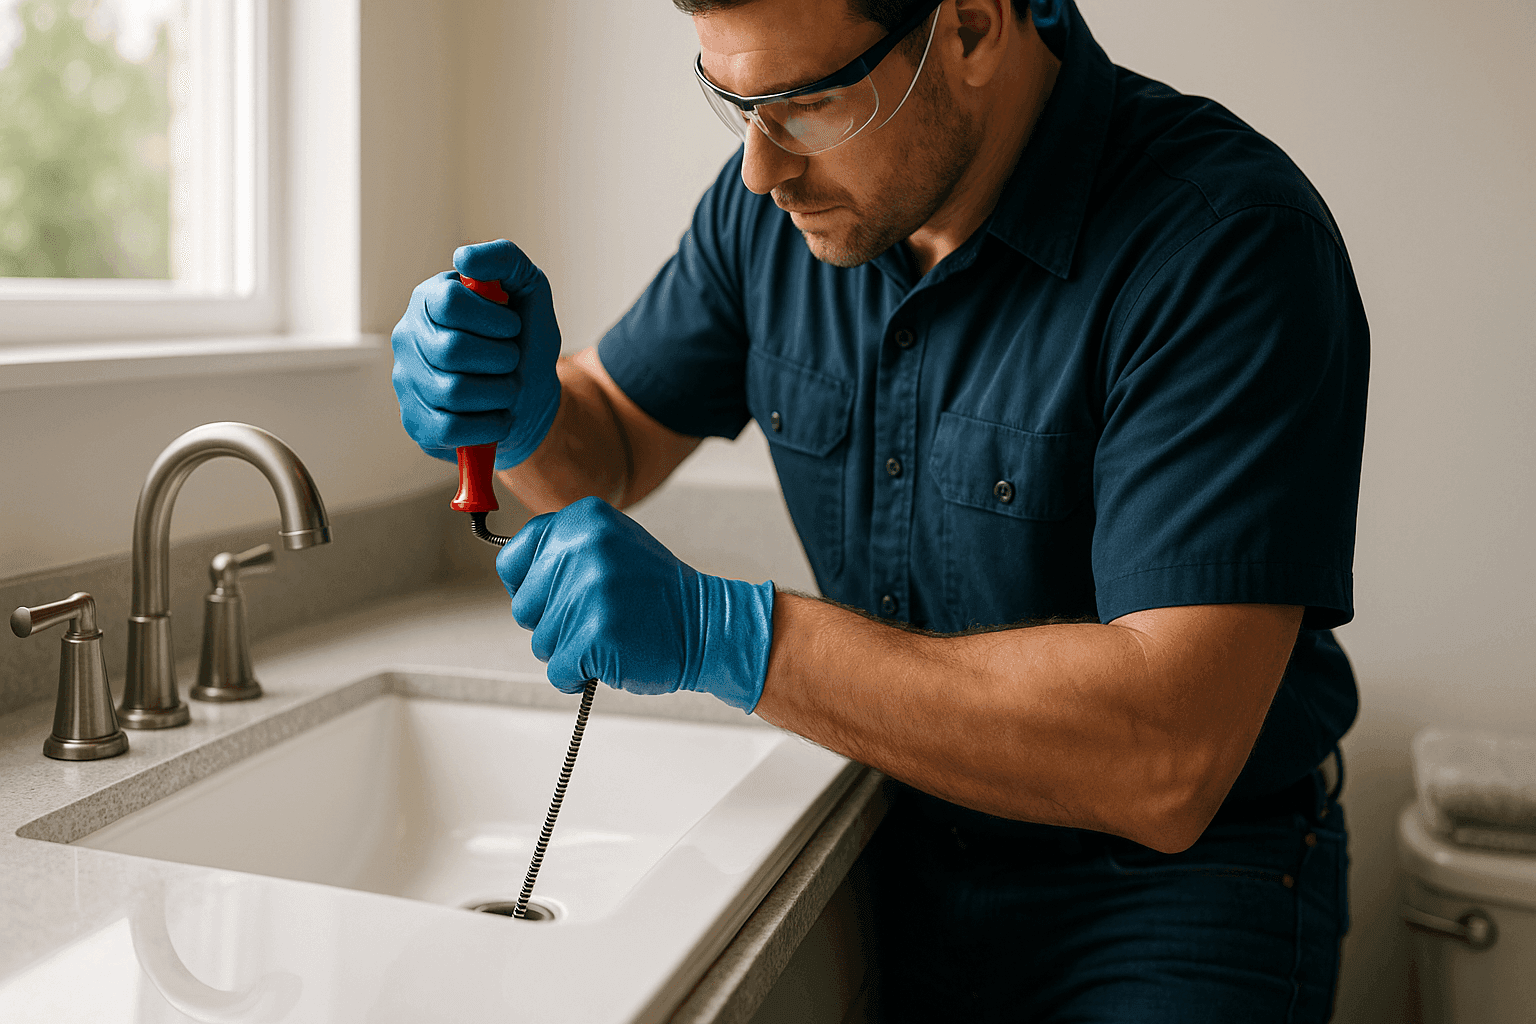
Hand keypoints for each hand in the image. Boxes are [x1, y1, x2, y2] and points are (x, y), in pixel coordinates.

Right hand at [390, 239, 562, 469]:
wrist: (532, 398)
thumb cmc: (525, 342)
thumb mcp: (529, 292)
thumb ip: (504, 259)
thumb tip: (464, 257)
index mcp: (429, 298)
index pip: (450, 302)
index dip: (494, 320)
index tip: (512, 327)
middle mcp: (407, 337)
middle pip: (452, 349)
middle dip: (502, 360)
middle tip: (511, 361)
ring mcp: (406, 382)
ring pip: (453, 392)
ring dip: (500, 394)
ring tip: (506, 389)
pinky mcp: (416, 423)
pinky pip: (450, 429)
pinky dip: (488, 425)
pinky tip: (497, 416)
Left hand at [497, 496, 775, 711]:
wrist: (706, 625)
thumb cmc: (656, 593)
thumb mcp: (610, 544)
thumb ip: (564, 547)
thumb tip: (515, 570)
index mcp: (581, 519)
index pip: (512, 561)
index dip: (530, 588)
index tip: (554, 596)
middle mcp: (582, 548)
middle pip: (524, 608)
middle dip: (552, 623)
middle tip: (595, 616)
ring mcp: (588, 592)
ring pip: (541, 643)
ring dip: (571, 649)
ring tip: (610, 634)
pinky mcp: (594, 635)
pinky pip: (558, 672)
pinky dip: (577, 676)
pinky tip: (610, 658)